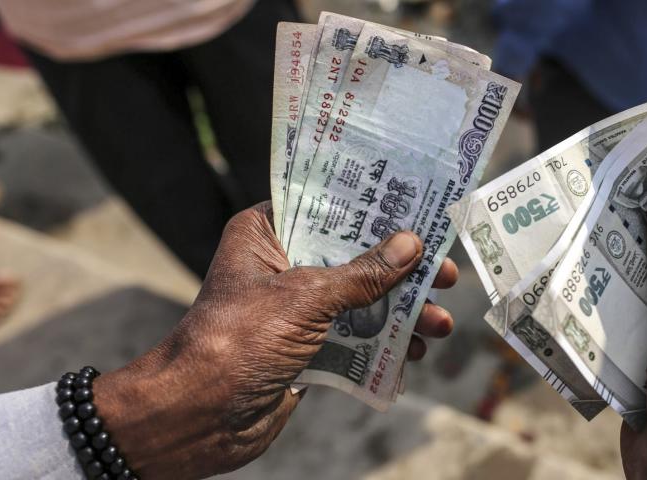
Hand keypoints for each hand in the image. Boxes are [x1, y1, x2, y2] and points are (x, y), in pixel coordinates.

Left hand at [92, 203, 456, 477]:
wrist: (200, 417)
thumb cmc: (240, 341)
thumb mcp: (307, 297)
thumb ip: (363, 274)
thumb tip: (412, 245)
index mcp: (265, 235)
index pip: (327, 206)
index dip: (374, 208)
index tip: (419, 207)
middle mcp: (281, 266)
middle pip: (355, 258)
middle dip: (402, 272)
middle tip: (445, 276)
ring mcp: (294, 310)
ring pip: (361, 302)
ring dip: (402, 314)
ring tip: (439, 324)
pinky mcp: (305, 348)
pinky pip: (354, 338)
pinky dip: (384, 345)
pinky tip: (413, 353)